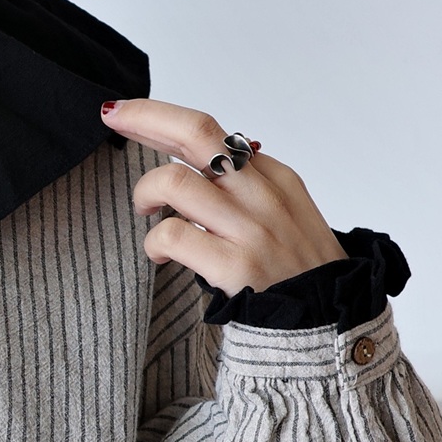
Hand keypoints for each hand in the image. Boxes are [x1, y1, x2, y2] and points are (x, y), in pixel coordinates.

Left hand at [102, 98, 342, 296]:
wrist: (328, 326)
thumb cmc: (302, 272)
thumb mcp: (290, 213)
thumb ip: (250, 186)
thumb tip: (202, 160)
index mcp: (276, 178)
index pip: (212, 131)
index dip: (162, 118)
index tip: (128, 114)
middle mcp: (263, 196)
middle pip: (197, 133)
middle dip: (146, 117)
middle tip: (114, 119)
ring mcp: (250, 230)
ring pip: (175, 181)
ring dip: (145, 192)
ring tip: (146, 210)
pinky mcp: (235, 266)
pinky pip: (173, 235)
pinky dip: (154, 241)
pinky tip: (160, 252)